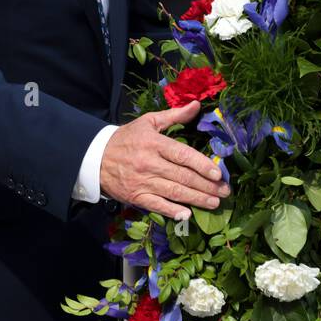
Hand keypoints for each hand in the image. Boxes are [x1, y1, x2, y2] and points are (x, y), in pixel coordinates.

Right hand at [99, 100, 229, 220]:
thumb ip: (174, 115)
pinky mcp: (136, 196)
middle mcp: (149, 163)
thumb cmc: (127, 138)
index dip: (202, 165)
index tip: (218, 173)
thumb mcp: (149, 122)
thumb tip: (196, 105)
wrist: (95, 157)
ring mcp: (142, 182)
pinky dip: (172, 211)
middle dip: (207, 185)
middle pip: (182, 176)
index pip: (182, 155)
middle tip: (225, 191)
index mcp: (154, 143)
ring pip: (174, 192)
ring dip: (197, 199)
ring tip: (215, 202)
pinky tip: (187, 214)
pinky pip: (157, 205)